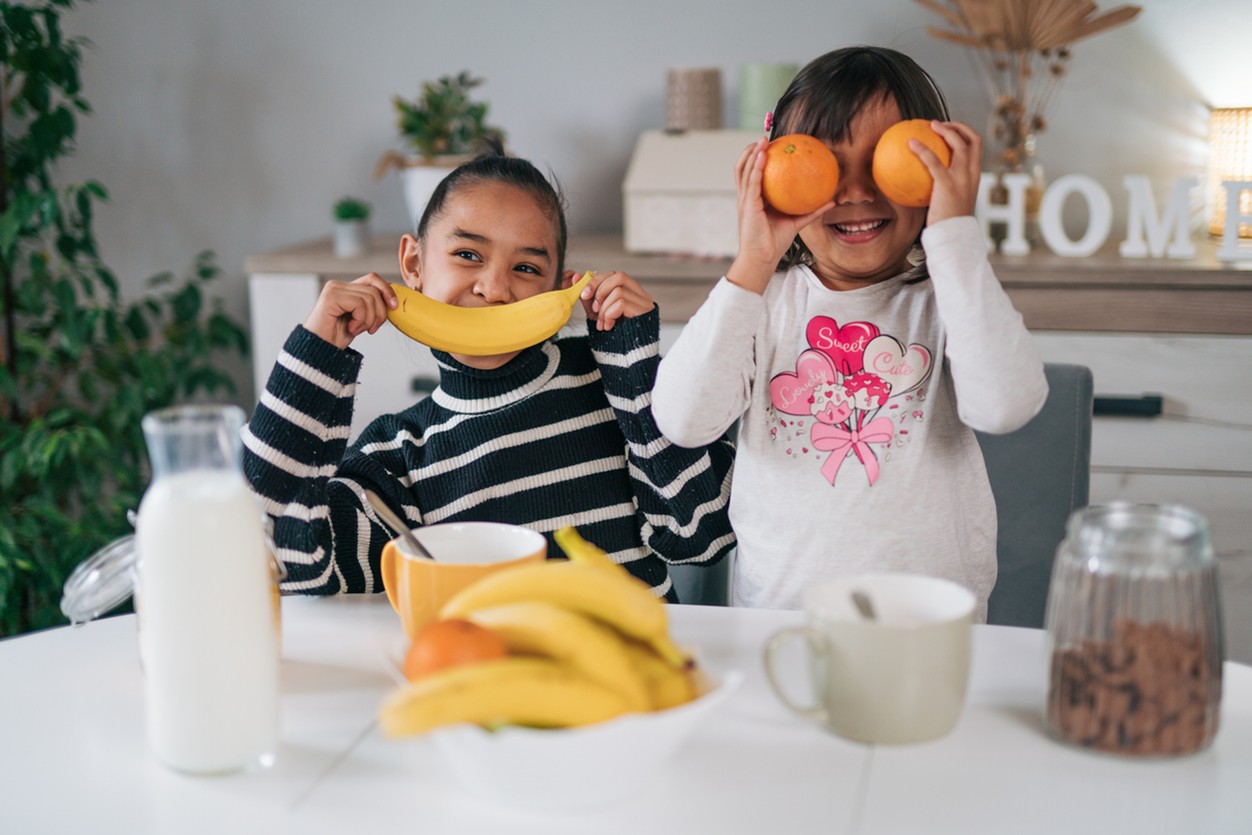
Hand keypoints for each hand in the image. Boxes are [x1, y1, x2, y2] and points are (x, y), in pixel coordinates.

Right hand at [302, 273, 397, 348]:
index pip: (373, 279)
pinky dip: (360, 320)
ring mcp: (333, 289)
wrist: (318, 351)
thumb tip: (392, 301)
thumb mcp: (360, 320)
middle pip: (374, 290)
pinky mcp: (331, 297)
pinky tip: (350, 328)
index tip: (394, 307)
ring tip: (357, 329)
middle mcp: (338, 285)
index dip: (387, 290)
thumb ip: (371, 307)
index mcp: (346, 289)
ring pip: (369, 298)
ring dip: (369, 319)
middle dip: (380, 313)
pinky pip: (360, 304)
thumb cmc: (336, 338)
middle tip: (371, 329)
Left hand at [567, 270, 653, 330]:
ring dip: (604, 308)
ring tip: (602, 324)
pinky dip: (609, 314)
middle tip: (593, 309)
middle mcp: (642, 296)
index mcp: (631, 294)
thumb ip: (588, 296)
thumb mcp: (597, 313)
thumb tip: (576, 276)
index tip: (584, 295)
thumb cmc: (612, 336)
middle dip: (600, 290)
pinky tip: (609, 326)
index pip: (615, 275)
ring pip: (618, 291)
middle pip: (619, 276)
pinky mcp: (645, 312)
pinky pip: (621, 303)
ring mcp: (645, 303)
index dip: (597, 281)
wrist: (623, 360)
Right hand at [727, 137, 831, 295]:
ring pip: (743, 169)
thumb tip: (831, 200)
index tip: (771, 147)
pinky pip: (752, 180)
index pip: (753, 174)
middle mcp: (746, 197)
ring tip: (762, 140)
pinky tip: (763, 155)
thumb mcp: (796, 223)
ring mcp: (745, 200)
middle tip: (765, 138)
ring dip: (751, 152)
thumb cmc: (775, 243)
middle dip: (751, 150)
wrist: (762, 258)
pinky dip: (755, 166)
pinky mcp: (747, 204)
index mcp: (754, 200)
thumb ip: (811, 211)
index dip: (758, 159)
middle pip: (743, 167)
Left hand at [918, 120, 981, 225]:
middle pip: (973, 139)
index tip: (952, 130)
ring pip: (958, 143)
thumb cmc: (948, 222)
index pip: (977, 147)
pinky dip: (922, 149)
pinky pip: (933, 160)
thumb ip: (945, 189)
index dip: (966, 133)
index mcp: (975, 176)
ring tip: (929, 126)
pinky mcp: (946, 183)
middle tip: (939, 125)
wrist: (953, 235)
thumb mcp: (952, 202)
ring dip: (945, 129)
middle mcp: (972, 173)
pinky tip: (910, 143)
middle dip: (958, 126)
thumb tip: (927, 182)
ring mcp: (961, 177)